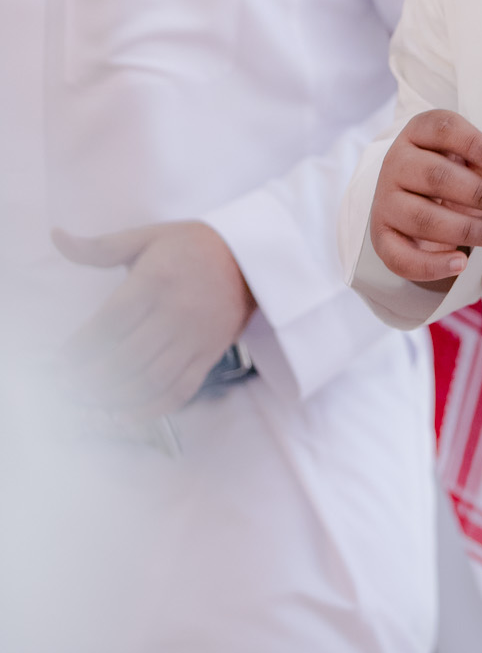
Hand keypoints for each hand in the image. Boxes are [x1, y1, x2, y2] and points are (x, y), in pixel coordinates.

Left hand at [53, 221, 254, 422]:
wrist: (252, 256)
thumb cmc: (193, 246)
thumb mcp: (146, 237)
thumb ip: (99, 247)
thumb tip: (57, 237)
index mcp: (155, 281)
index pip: (109, 324)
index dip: (80, 348)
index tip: (60, 361)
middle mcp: (176, 312)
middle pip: (125, 357)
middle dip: (90, 378)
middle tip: (66, 387)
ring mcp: (196, 337)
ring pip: (150, 379)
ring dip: (114, 396)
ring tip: (89, 400)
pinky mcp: (210, 354)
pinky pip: (180, 390)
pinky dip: (152, 409)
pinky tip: (126, 415)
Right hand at [371, 111, 481, 291]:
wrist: (418, 201)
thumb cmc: (453, 174)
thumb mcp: (472, 159)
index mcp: (418, 133)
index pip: (443, 129)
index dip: (472, 144)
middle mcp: (396, 163)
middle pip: (434, 175)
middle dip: (478, 193)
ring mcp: (385, 200)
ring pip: (422, 218)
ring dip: (465, 229)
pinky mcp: (382, 236)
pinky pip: (400, 257)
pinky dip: (431, 264)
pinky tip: (460, 262)